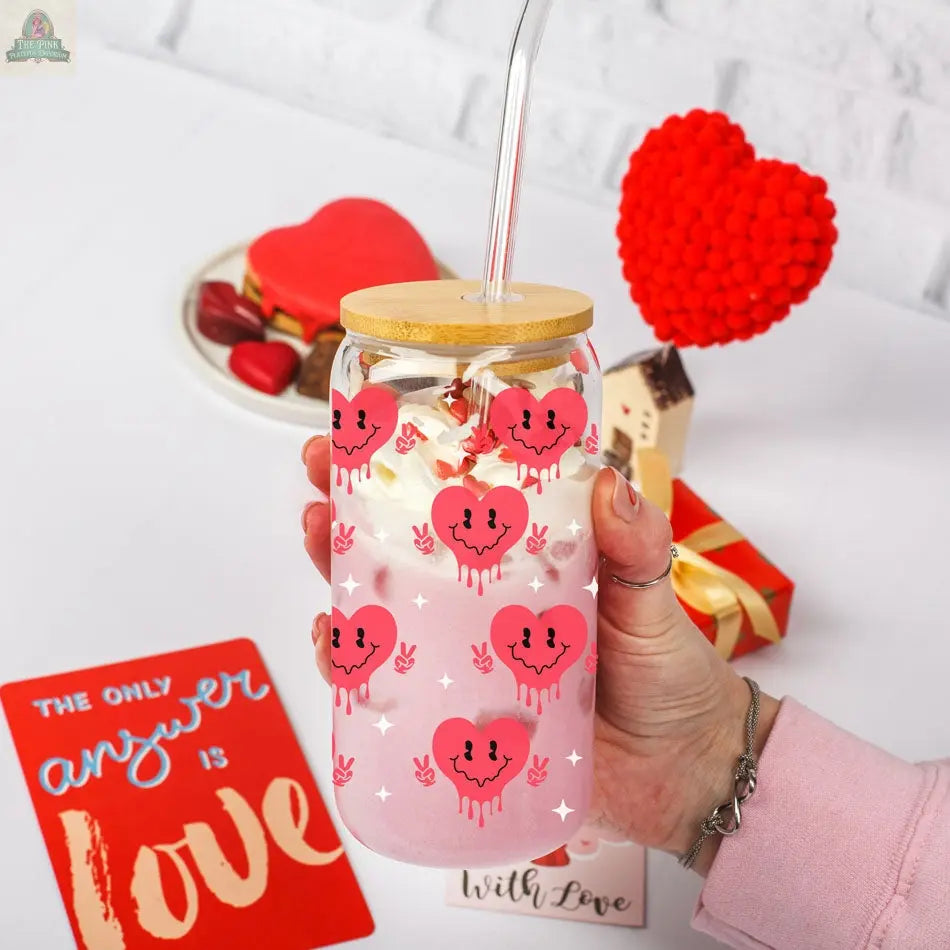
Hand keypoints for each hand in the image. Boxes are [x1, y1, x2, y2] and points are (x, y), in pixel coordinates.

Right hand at [302, 435, 777, 873]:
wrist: (681, 771)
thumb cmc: (666, 671)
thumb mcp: (649, 596)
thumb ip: (636, 545)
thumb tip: (608, 483)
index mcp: (520, 565)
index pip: (453, 508)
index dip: (407, 470)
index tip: (368, 432)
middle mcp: (480, 608)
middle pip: (398, 555)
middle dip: (347, 514)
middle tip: (319, 483)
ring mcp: (461, 663)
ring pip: (381, 617)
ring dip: (336, 579)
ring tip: (318, 543)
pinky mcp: (453, 723)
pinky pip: (390, 694)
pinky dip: (354, 669)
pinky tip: (337, 644)